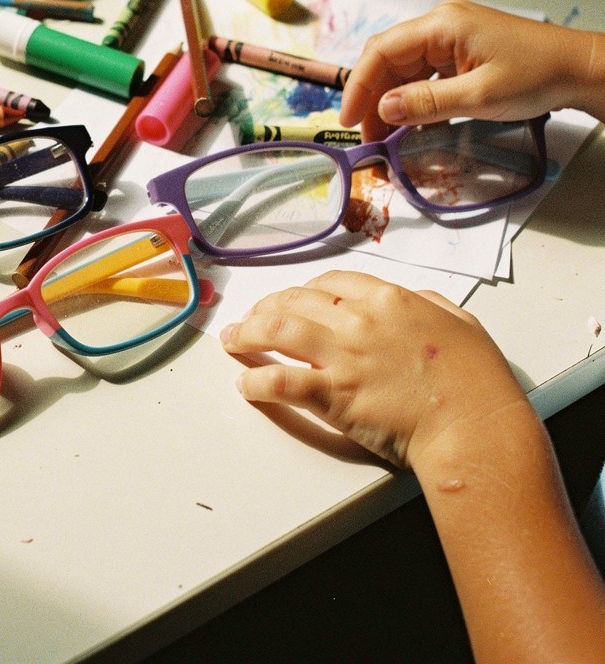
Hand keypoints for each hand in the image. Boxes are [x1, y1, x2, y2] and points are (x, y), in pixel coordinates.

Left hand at [220, 270, 529, 469]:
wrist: (474, 427)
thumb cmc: (476, 381)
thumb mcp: (461, 322)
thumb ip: (429, 305)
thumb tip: (412, 300)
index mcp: (389, 300)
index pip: (332, 282)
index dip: (306, 288)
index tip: (295, 298)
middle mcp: (358, 320)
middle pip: (297, 300)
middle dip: (267, 306)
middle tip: (252, 317)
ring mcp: (342, 356)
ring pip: (278, 330)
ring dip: (248, 333)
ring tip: (232, 339)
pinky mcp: (333, 395)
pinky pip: (281, 382)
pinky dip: (256, 381)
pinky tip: (244, 383)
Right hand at [339, 0, 604, 139]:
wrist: (582, 69)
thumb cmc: (539, 75)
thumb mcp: (480, 95)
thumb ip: (428, 103)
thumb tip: (383, 109)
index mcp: (441, 25)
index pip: (381, 51)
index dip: (359, 86)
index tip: (350, 120)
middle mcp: (440, 26)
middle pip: (387, 59)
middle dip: (371, 97)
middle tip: (367, 135)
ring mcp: (450, 38)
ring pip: (403, 69)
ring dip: (391, 101)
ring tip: (386, 136)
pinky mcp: (460, 52)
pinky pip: (423, 74)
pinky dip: (412, 99)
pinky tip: (411, 122)